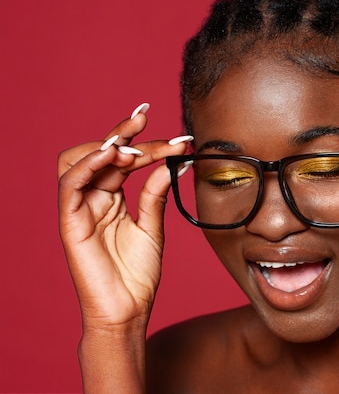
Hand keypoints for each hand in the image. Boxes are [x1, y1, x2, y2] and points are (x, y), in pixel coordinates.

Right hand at [58, 104, 192, 331]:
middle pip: (101, 153)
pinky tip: (112, 155)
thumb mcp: (153, 227)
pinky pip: (70, 185)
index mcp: (112, 198)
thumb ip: (155, 194)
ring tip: (135, 144)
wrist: (128, 311)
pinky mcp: (69, 223)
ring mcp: (79, 209)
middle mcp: (93, 199)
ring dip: (106, 145)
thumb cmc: (138, 274)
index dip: (147, 143)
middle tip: (147, 118)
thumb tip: (172, 163)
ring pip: (79, 160)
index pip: (123, 160)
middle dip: (124, 133)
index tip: (178, 136)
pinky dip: (88, 165)